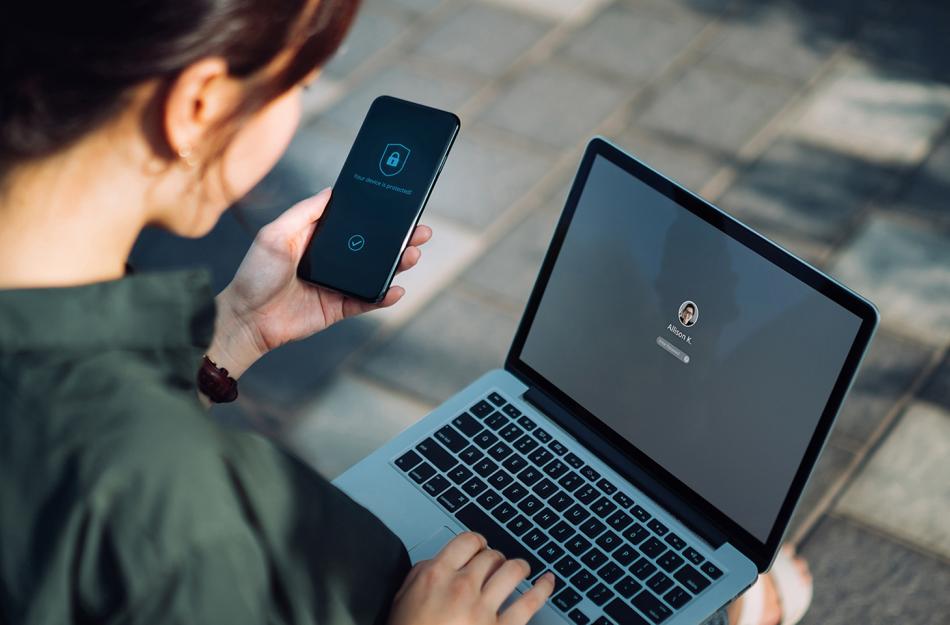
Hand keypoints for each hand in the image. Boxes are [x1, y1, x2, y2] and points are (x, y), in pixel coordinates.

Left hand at [209, 187, 430, 378]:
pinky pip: (367, 301)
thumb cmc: (254, 274)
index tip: (398, 205)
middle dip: (398, 239)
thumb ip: (304, 213)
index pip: (354, 223)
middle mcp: (331, 259)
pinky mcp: (339, 308)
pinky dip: (384, 296)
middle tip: (420, 231)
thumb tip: (332, 191)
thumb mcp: (275, 234)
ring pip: (375, 272)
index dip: (376, 215)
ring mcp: (338, 284)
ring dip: (396, 264)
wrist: (246, 319)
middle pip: (372, 247)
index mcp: (317, 238)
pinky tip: (396, 289)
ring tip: (412, 255)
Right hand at [388, 532, 554, 624]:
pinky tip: (548, 582)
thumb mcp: (402, 601)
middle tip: (497, 564)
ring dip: (519, 567)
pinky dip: (543, 589)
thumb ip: (420, 576)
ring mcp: (483, 609)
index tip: (480, 547)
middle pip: (491, 556)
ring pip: (513, 571)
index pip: (467, 541)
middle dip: (495, 558)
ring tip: (522, 568)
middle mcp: (462, 587)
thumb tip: (437, 562)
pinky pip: (530, 603)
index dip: (477, 542)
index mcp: (436, 576)